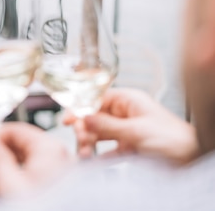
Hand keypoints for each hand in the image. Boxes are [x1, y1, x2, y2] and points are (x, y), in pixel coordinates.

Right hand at [0, 122, 72, 197]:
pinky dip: (2, 186)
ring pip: (14, 167)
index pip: (14, 129)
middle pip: (13, 149)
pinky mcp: (48, 190)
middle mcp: (52, 158)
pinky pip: (21, 181)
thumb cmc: (41, 209)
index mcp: (48, 149)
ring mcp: (51, 175)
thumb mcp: (9, 182)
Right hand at [64, 88, 197, 163]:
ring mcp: (127, 131)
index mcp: (129, 101)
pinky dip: (98, 155)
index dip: (80, 106)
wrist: (192, 159)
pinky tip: (91, 160)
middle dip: (84, 128)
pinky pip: (107, 149)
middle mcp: (126, 113)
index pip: (97, 98)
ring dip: (89, 143)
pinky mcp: (129, 147)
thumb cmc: (174, 140)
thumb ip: (107, 125)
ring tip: (85, 153)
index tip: (67, 117)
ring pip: (99, 133)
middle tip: (80, 138)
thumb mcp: (136, 131)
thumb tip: (83, 116)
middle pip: (94, 117)